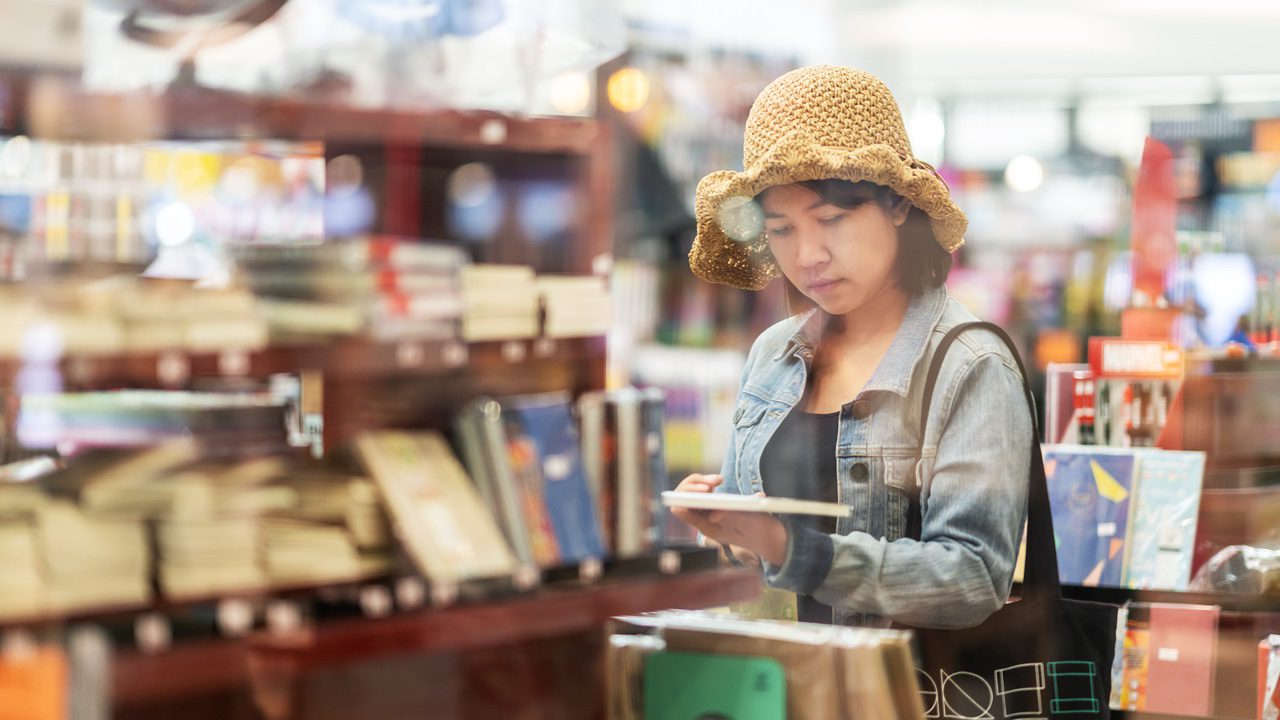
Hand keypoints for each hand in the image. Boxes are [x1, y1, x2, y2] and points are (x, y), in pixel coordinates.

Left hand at [670, 474, 787, 566]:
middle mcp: (705, 520)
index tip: (707, 488)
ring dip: (701, 481)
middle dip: (694, 484)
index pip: (683, 510)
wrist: (773, 539)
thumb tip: (712, 514)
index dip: (689, 495)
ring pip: (692, 493)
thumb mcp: (751, 524)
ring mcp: (710, 513)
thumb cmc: (763, 533)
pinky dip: (708, 483)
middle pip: (684, 498)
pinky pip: (703, 492)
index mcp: (708, 528)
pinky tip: (719, 481)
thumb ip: (731, 518)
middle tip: (715, 482)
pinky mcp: (718, 507)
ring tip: (718, 480)